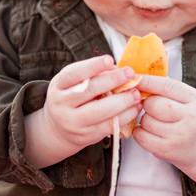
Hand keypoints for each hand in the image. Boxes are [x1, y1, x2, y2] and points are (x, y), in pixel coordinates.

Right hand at [24, 55, 140, 167]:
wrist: (59, 130)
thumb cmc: (73, 98)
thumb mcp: (75, 83)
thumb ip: (94, 75)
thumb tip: (118, 70)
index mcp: (58, 86)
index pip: (73, 73)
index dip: (92, 66)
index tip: (110, 59)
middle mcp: (61, 104)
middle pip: (89, 91)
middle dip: (113, 80)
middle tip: (131, 74)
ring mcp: (72, 122)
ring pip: (99, 111)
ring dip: (122, 101)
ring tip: (136, 94)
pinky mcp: (85, 136)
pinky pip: (108, 126)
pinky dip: (125, 116)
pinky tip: (134, 108)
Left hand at [132, 75, 195, 195]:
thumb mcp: (193, 99)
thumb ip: (171, 89)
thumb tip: (142, 79)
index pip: (167, 86)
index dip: (148, 81)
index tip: (135, 78)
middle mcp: (190, 119)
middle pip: (154, 105)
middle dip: (147, 103)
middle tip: (151, 106)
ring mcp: (178, 137)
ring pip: (146, 121)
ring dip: (145, 119)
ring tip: (155, 121)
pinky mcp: (167, 151)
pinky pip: (141, 137)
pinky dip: (140, 132)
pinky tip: (150, 132)